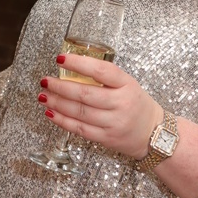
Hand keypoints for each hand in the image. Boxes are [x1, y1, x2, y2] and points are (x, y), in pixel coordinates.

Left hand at [38, 54, 162, 159]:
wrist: (154, 134)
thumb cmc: (137, 105)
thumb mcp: (128, 85)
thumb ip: (105, 78)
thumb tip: (72, 68)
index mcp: (127, 85)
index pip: (101, 71)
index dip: (78, 63)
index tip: (60, 58)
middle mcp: (121, 104)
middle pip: (85, 94)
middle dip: (61, 86)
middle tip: (45, 81)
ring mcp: (114, 123)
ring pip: (80, 112)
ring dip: (57, 103)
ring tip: (44, 95)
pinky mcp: (106, 138)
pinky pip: (80, 129)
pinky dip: (62, 120)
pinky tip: (51, 112)